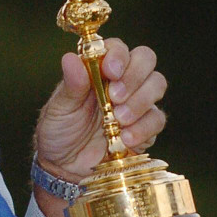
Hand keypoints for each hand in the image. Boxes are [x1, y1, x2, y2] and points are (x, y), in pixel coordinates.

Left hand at [34, 40, 167, 181]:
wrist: (64, 167)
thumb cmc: (59, 132)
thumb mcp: (59, 109)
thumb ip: (70, 86)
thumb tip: (70, 58)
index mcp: (98, 70)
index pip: (118, 48)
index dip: (118, 55)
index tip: (111, 71)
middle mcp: (121, 81)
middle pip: (146, 59)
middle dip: (134, 75)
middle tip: (116, 96)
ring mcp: (136, 103)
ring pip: (157, 84)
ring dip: (141, 100)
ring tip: (119, 119)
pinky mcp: (145, 127)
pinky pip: (157, 119)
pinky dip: (144, 127)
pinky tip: (125, 138)